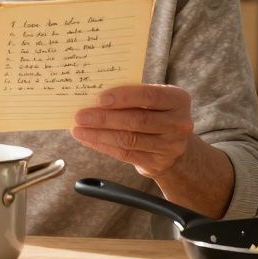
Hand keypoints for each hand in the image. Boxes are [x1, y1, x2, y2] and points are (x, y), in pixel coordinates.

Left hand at [70, 84, 194, 178]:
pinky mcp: (157, 162)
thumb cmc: (155, 112)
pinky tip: (88, 139)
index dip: (124, 97)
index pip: (150, 96)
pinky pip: (125, 154)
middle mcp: (179, 123)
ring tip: (79, 129)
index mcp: (178, 99)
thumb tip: (93, 96)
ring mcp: (170, 146)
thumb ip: (132, 95)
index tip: (100, 98)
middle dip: (105, 118)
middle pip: (137, 120)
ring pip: (128, 140)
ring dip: (99, 134)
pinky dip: (103, 146)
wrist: (173, 143)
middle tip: (80, 116)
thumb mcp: (153, 100)